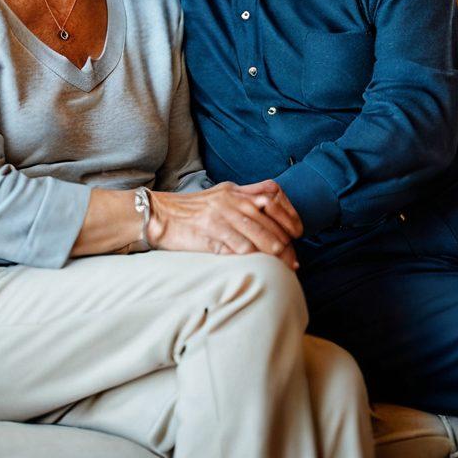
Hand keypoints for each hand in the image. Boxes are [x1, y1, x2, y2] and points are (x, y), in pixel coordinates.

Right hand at [149, 180, 300, 270]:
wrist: (159, 215)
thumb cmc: (190, 210)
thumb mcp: (219, 195)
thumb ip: (243, 198)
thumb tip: (269, 205)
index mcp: (235, 190)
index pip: (272, 195)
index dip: (289, 213)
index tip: (298, 232)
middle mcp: (231, 199)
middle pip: (270, 219)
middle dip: (286, 242)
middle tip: (294, 259)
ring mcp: (222, 215)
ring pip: (259, 234)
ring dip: (276, 253)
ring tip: (286, 266)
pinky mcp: (212, 232)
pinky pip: (241, 247)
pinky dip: (255, 258)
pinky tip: (261, 267)